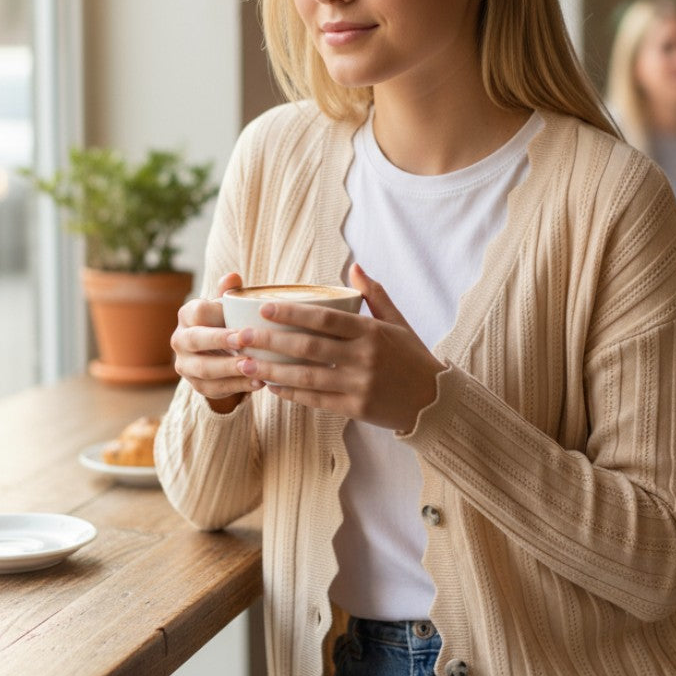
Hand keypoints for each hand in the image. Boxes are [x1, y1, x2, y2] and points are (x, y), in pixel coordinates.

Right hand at [171, 271, 263, 411]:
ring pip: (204, 369)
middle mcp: (180, 339)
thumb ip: (231, 293)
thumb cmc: (227, 322)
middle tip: (246, 340)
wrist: (220, 352)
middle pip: (195, 340)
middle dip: (221, 341)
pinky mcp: (196, 385)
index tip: (241, 320)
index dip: (218, 315)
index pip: (198, 312)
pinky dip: (238, 387)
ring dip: (231, 368)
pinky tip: (258, 382)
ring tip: (255, 366)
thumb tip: (234, 276)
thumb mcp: (229, 306)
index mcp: (187, 315)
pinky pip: (214, 389)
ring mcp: (185, 365)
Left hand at [224, 263, 444, 432]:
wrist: (434, 401)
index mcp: (371, 332)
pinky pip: (316, 400)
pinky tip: (272, 386)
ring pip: (306, 377)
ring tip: (246, 364)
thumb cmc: (413, 358)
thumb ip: (374, 295)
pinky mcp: (356, 409)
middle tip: (241, 336)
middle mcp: (364, 358)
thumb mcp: (398, 322)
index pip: (325, 319)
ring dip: (272, 370)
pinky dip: (292, 394)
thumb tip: (355, 267)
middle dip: (270, 341)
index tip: (264, 309)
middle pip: (308, 348)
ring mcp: (359, 385)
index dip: (292, 313)